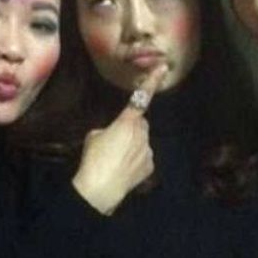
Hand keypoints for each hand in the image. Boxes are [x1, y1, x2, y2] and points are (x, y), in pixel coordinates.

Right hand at [72, 65, 166, 214]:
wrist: (101, 188)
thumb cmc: (94, 158)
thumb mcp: (94, 136)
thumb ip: (107, 129)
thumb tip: (112, 133)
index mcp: (127, 122)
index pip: (141, 98)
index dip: (152, 82)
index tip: (163, 68)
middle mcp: (142, 134)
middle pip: (140, 124)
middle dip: (131, 128)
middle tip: (114, 140)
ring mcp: (148, 151)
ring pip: (142, 141)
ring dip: (133, 145)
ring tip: (116, 158)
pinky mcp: (150, 166)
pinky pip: (144, 158)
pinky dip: (135, 161)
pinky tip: (123, 169)